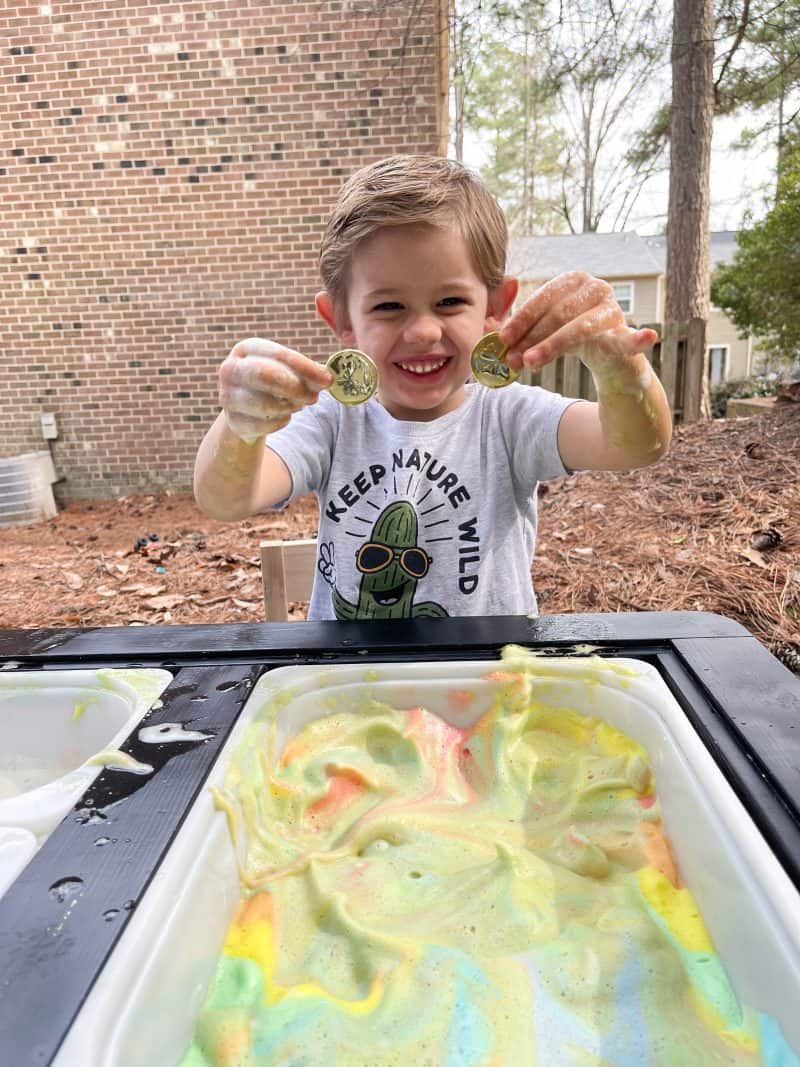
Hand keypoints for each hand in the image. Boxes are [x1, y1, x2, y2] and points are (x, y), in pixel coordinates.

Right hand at [219, 337, 333, 442]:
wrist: (247, 410)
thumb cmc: (274, 384)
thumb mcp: (289, 372)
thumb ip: (309, 373)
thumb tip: (327, 378)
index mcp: (247, 349)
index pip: (279, 354)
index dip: (306, 368)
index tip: (328, 380)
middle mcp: (231, 369)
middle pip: (265, 375)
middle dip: (295, 388)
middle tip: (314, 397)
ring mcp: (228, 396)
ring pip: (266, 404)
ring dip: (290, 407)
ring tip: (297, 405)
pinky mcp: (233, 422)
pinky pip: (265, 425)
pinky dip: (281, 422)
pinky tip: (284, 416)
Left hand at [498, 271, 656, 372]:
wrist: (609, 367)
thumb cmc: (567, 342)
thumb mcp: (537, 332)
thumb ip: (512, 327)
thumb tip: (485, 327)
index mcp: (573, 281)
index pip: (543, 297)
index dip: (520, 319)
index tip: (501, 340)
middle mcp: (596, 289)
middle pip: (558, 314)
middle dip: (530, 338)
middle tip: (510, 360)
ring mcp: (614, 312)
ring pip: (579, 329)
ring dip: (551, 347)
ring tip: (530, 364)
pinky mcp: (627, 338)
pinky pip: (631, 339)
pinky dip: (639, 340)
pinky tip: (648, 337)